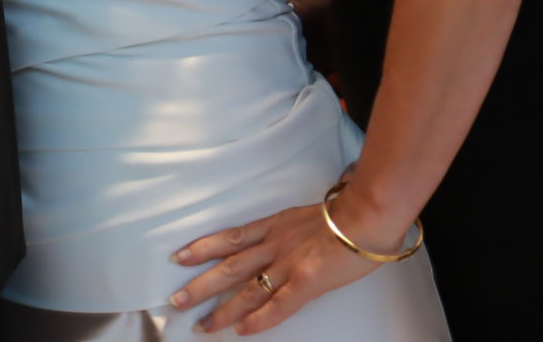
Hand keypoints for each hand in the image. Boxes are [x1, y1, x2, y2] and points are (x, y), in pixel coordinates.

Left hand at [170, 201, 395, 333]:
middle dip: (200, 285)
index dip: (202, 248)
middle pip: (228, 267)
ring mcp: (287, 264)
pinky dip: (258, 319)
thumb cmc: (345, 213)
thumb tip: (285, 235)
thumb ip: (290, 228)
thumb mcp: (306, 214)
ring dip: (221, 309)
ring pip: (246, 290)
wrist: (366, 214)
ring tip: (201, 325)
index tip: (179, 257)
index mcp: (273, 227)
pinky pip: (277, 305)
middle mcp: (273, 246)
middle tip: (176, 300)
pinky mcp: (306, 282)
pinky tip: (241, 330)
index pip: (229, 238)